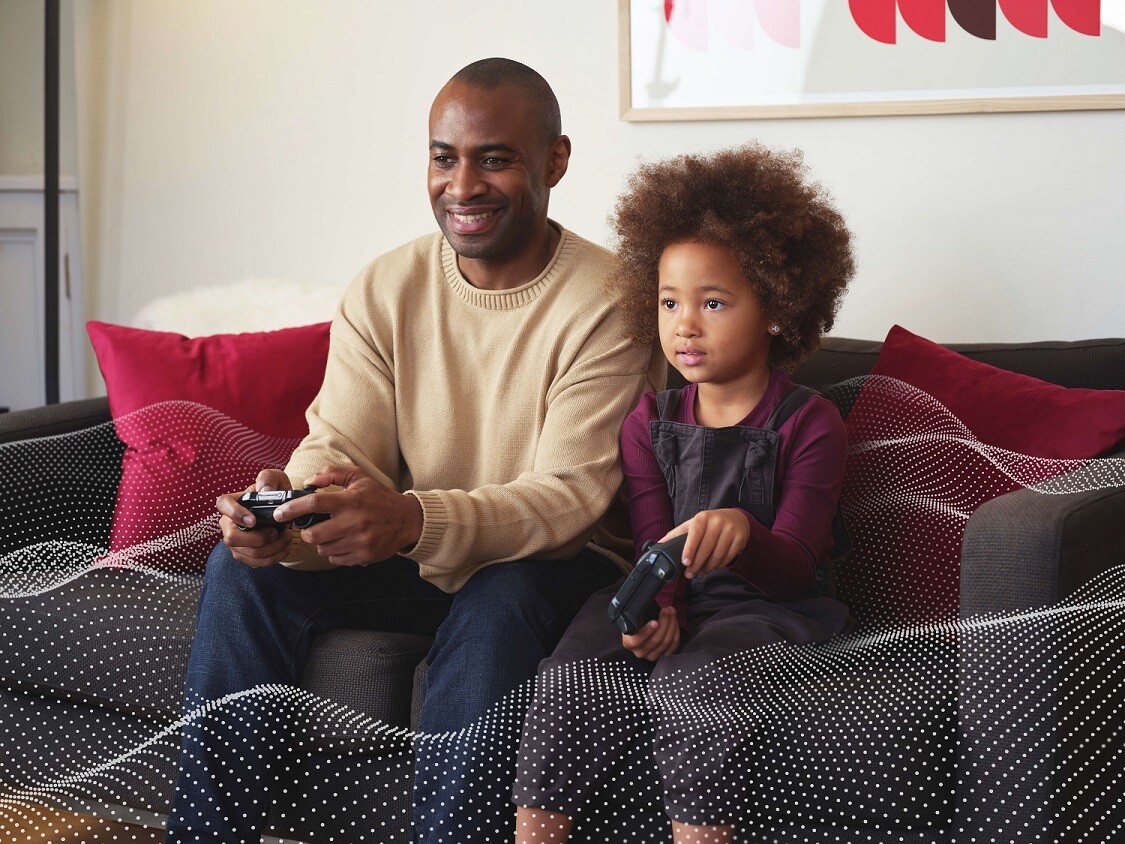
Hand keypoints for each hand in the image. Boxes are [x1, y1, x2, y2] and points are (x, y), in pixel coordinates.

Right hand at [216, 469, 292, 567]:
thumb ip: (269, 478)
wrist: (283, 511)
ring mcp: (235, 541)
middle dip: (258, 539)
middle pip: (232, 538)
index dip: (235, 514)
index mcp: (232, 502)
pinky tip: (285, 546)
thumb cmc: (276, 493)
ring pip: (248, 553)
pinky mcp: (245, 554)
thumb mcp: (276, 479)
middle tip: (276, 532)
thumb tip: (265, 491)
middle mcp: (228, 523)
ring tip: (287, 537)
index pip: (223, 505)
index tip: (254, 520)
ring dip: (272, 548)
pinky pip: (257, 563)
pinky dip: (275, 557)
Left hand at [272, 465, 423, 566]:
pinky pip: (336, 559)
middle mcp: (355, 522)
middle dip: (307, 531)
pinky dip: (335, 552)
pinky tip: (344, 542)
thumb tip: (310, 482)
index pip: (315, 504)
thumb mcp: (359, 478)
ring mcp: (359, 542)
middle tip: (313, 526)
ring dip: (322, 542)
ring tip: (333, 533)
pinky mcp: (364, 556)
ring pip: (323, 549)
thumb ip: (333, 474)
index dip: (292, 508)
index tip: (279, 513)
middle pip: (314, 534)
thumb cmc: (380, 497)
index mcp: (351, 501)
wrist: (407, 520)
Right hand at [622, 606, 679, 659]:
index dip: (647, 631)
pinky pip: (674, 644)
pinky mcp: (664, 655)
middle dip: (664, 622)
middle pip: (655, 640)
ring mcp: (653, 655)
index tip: (654, 621)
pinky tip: (674, 620)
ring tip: (671, 612)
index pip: (637, 640)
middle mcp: (640, 652)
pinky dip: (676, 630)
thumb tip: (646, 605)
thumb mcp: (634, 617)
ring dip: (671, 624)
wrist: (643, 629)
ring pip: (666, 642)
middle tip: (666, 610)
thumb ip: (637, 615)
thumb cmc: (638, 621)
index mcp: (629, 643)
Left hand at [660, 508, 749, 579]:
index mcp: (702, 517)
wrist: (736, 517)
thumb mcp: (693, 524)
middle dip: (696, 564)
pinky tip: (713, 567)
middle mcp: (717, 522)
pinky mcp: (740, 539)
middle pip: (706, 548)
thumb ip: (677, 534)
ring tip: (701, 571)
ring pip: (717, 555)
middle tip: (690, 574)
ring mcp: (730, 530)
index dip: (689, 549)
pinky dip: (719, 565)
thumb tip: (659, 545)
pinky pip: (728, 557)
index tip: (685, 562)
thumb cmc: (710, 523)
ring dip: (707, 567)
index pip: (695, 534)